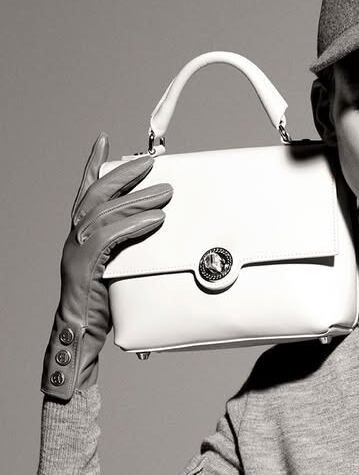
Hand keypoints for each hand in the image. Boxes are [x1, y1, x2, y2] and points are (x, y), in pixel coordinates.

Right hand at [41, 132, 171, 401]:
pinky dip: (134, 225)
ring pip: (107, 213)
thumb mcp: (121, 267)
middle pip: (99, 194)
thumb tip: (165, 231)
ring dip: (139, 199)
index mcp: (81, 233)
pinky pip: (110, 238)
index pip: (86, 190)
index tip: (106, 141)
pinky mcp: (86, 266)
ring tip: (166, 192)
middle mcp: (75, 236)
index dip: (94, 164)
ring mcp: (77, 250)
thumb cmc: (105, 303)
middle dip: (125, 175)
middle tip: (153, 163)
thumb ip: (134, 247)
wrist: (81, 333)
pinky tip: (156, 220)